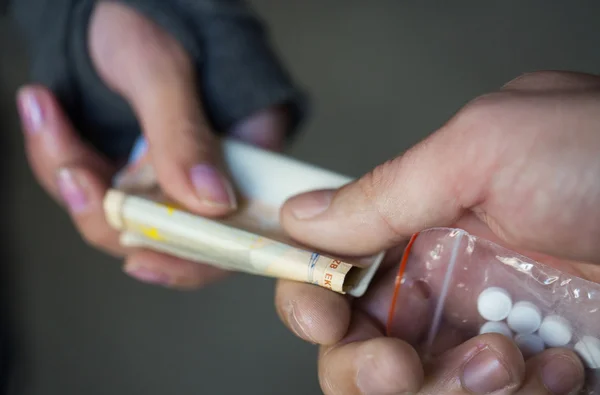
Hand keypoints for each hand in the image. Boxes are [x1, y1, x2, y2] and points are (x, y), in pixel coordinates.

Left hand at [16, 1, 288, 287]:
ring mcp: (170, 175)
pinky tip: (44, 111)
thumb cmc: (155, 18)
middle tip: (72, 172)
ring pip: (120, 215)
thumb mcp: (166, 71)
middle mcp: (213, 175)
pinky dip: (58, 156)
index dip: (191, 258)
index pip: (234, 233)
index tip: (140, 255)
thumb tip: (212, 203)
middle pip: (169, 236)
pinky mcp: (131, 168)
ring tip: (45, 113)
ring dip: (70, 174)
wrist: (115, 4)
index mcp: (250, 156)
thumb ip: (185, 135)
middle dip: (108, 212)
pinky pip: (92, 187)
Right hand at [275, 71, 599, 393]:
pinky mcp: (530, 375)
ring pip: (412, 390)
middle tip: (400, 364)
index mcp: (420, 225)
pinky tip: (558, 369)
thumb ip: (384, 191)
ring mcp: (486, 335)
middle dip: (365, 368)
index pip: (335, 272)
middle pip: (358, 348)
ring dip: (445, 391)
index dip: (311, 298)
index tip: (323, 314)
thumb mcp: (482, 151)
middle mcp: (444, 283)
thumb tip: (301, 217)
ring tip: (510, 360)